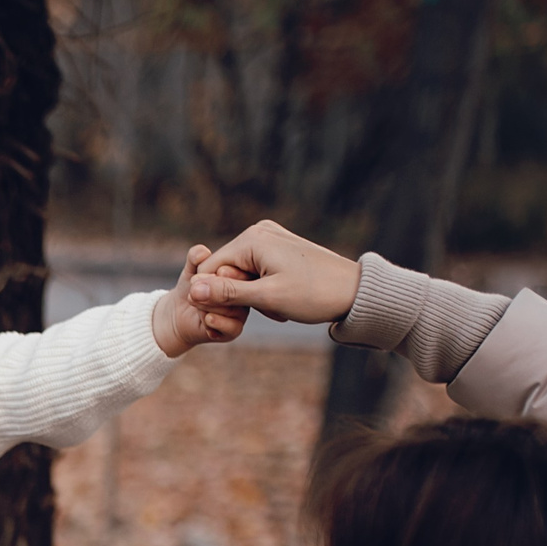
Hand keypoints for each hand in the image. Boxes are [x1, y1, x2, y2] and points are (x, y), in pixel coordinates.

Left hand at [151, 244, 250, 356]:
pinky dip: (216, 322)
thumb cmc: (189, 286)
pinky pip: (232, 327)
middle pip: (240, 292)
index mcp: (240, 277)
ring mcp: (240, 313)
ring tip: (195, 302)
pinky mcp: (233, 330)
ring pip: (235, 310)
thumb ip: (195, 257)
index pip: (243, 272)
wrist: (178, 313)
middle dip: (217, 289)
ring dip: (212, 306)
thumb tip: (202, 252)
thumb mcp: (191, 269)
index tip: (215, 272)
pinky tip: (205, 317)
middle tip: (197, 289)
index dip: (229, 272)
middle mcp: (244, 295)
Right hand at [188, 220, 364, 324]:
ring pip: (241, 275)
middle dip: (240, 296)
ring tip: (279, 304)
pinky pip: (257, 272)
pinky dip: (265, 290)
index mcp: (252, 239)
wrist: (354, 291)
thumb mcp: (267, 297)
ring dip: (254, 296)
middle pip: (225, 272)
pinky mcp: (279, 248)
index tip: (241, 313)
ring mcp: (270, 238)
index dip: (216, 297)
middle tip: (269, 307)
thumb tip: (191, 292)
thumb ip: (226, 294)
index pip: (210, 269)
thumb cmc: (314, 294)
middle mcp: (259, 232)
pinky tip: (284, 297)